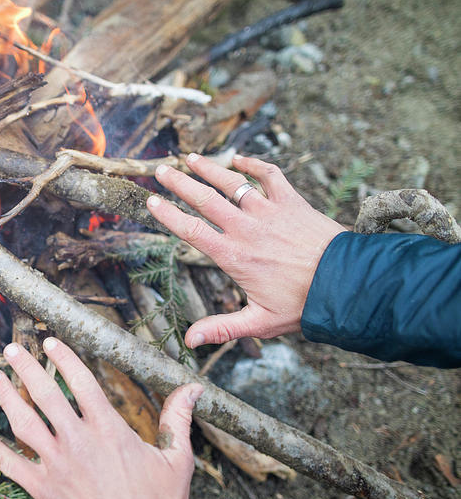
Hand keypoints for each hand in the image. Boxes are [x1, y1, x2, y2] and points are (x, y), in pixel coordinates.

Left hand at [0, 338, 203, 498]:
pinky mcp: (44, 491)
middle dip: (27, 367)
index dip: (64, 357)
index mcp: (109, 430)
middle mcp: (79, 442)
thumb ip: (178, 421)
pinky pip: (10, 465)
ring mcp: (57, 466)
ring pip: (23, 423)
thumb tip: (193, 390)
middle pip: (46, 394)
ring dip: (5, 397)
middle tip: (12, 349)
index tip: (50, 341)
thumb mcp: (177, 461)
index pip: (82, 381)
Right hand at [148, 153, 345, 346]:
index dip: (168, 215)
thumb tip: (189, 341)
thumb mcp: (260, 322)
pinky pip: (270, 175)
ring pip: (232, 182)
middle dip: (179, 182)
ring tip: (190, 157)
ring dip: (209, 167)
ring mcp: (269, 211)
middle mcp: (246, 228)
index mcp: (233, 255)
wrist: (348, 283)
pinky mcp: (292, 202)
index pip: (191, 230)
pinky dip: (254, 165)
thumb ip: (222, 328)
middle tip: (160, 169)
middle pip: (204, 198)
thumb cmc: (304, 305)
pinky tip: (240, 159)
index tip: (151, 202)